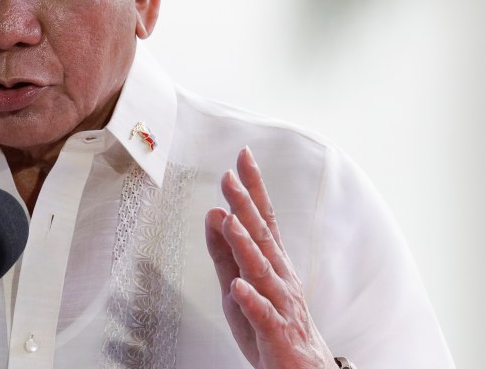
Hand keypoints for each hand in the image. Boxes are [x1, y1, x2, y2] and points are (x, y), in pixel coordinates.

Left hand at [205, 147, 334, 367]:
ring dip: (246, 246)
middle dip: (245, 206)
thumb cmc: (270, 327)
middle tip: (229, 178)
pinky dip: (251, 300)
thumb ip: (224, 252)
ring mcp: (281, 306)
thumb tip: (212, 214)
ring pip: (263, 272)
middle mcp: (279, 278)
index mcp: (272, 264)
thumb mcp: (238, 284)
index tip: (242, 158)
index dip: (253, 189)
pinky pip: (264, 316)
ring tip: (231, 221)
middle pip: (263, 237)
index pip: (262, 219)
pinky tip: (238, 286)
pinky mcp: (277, 335)